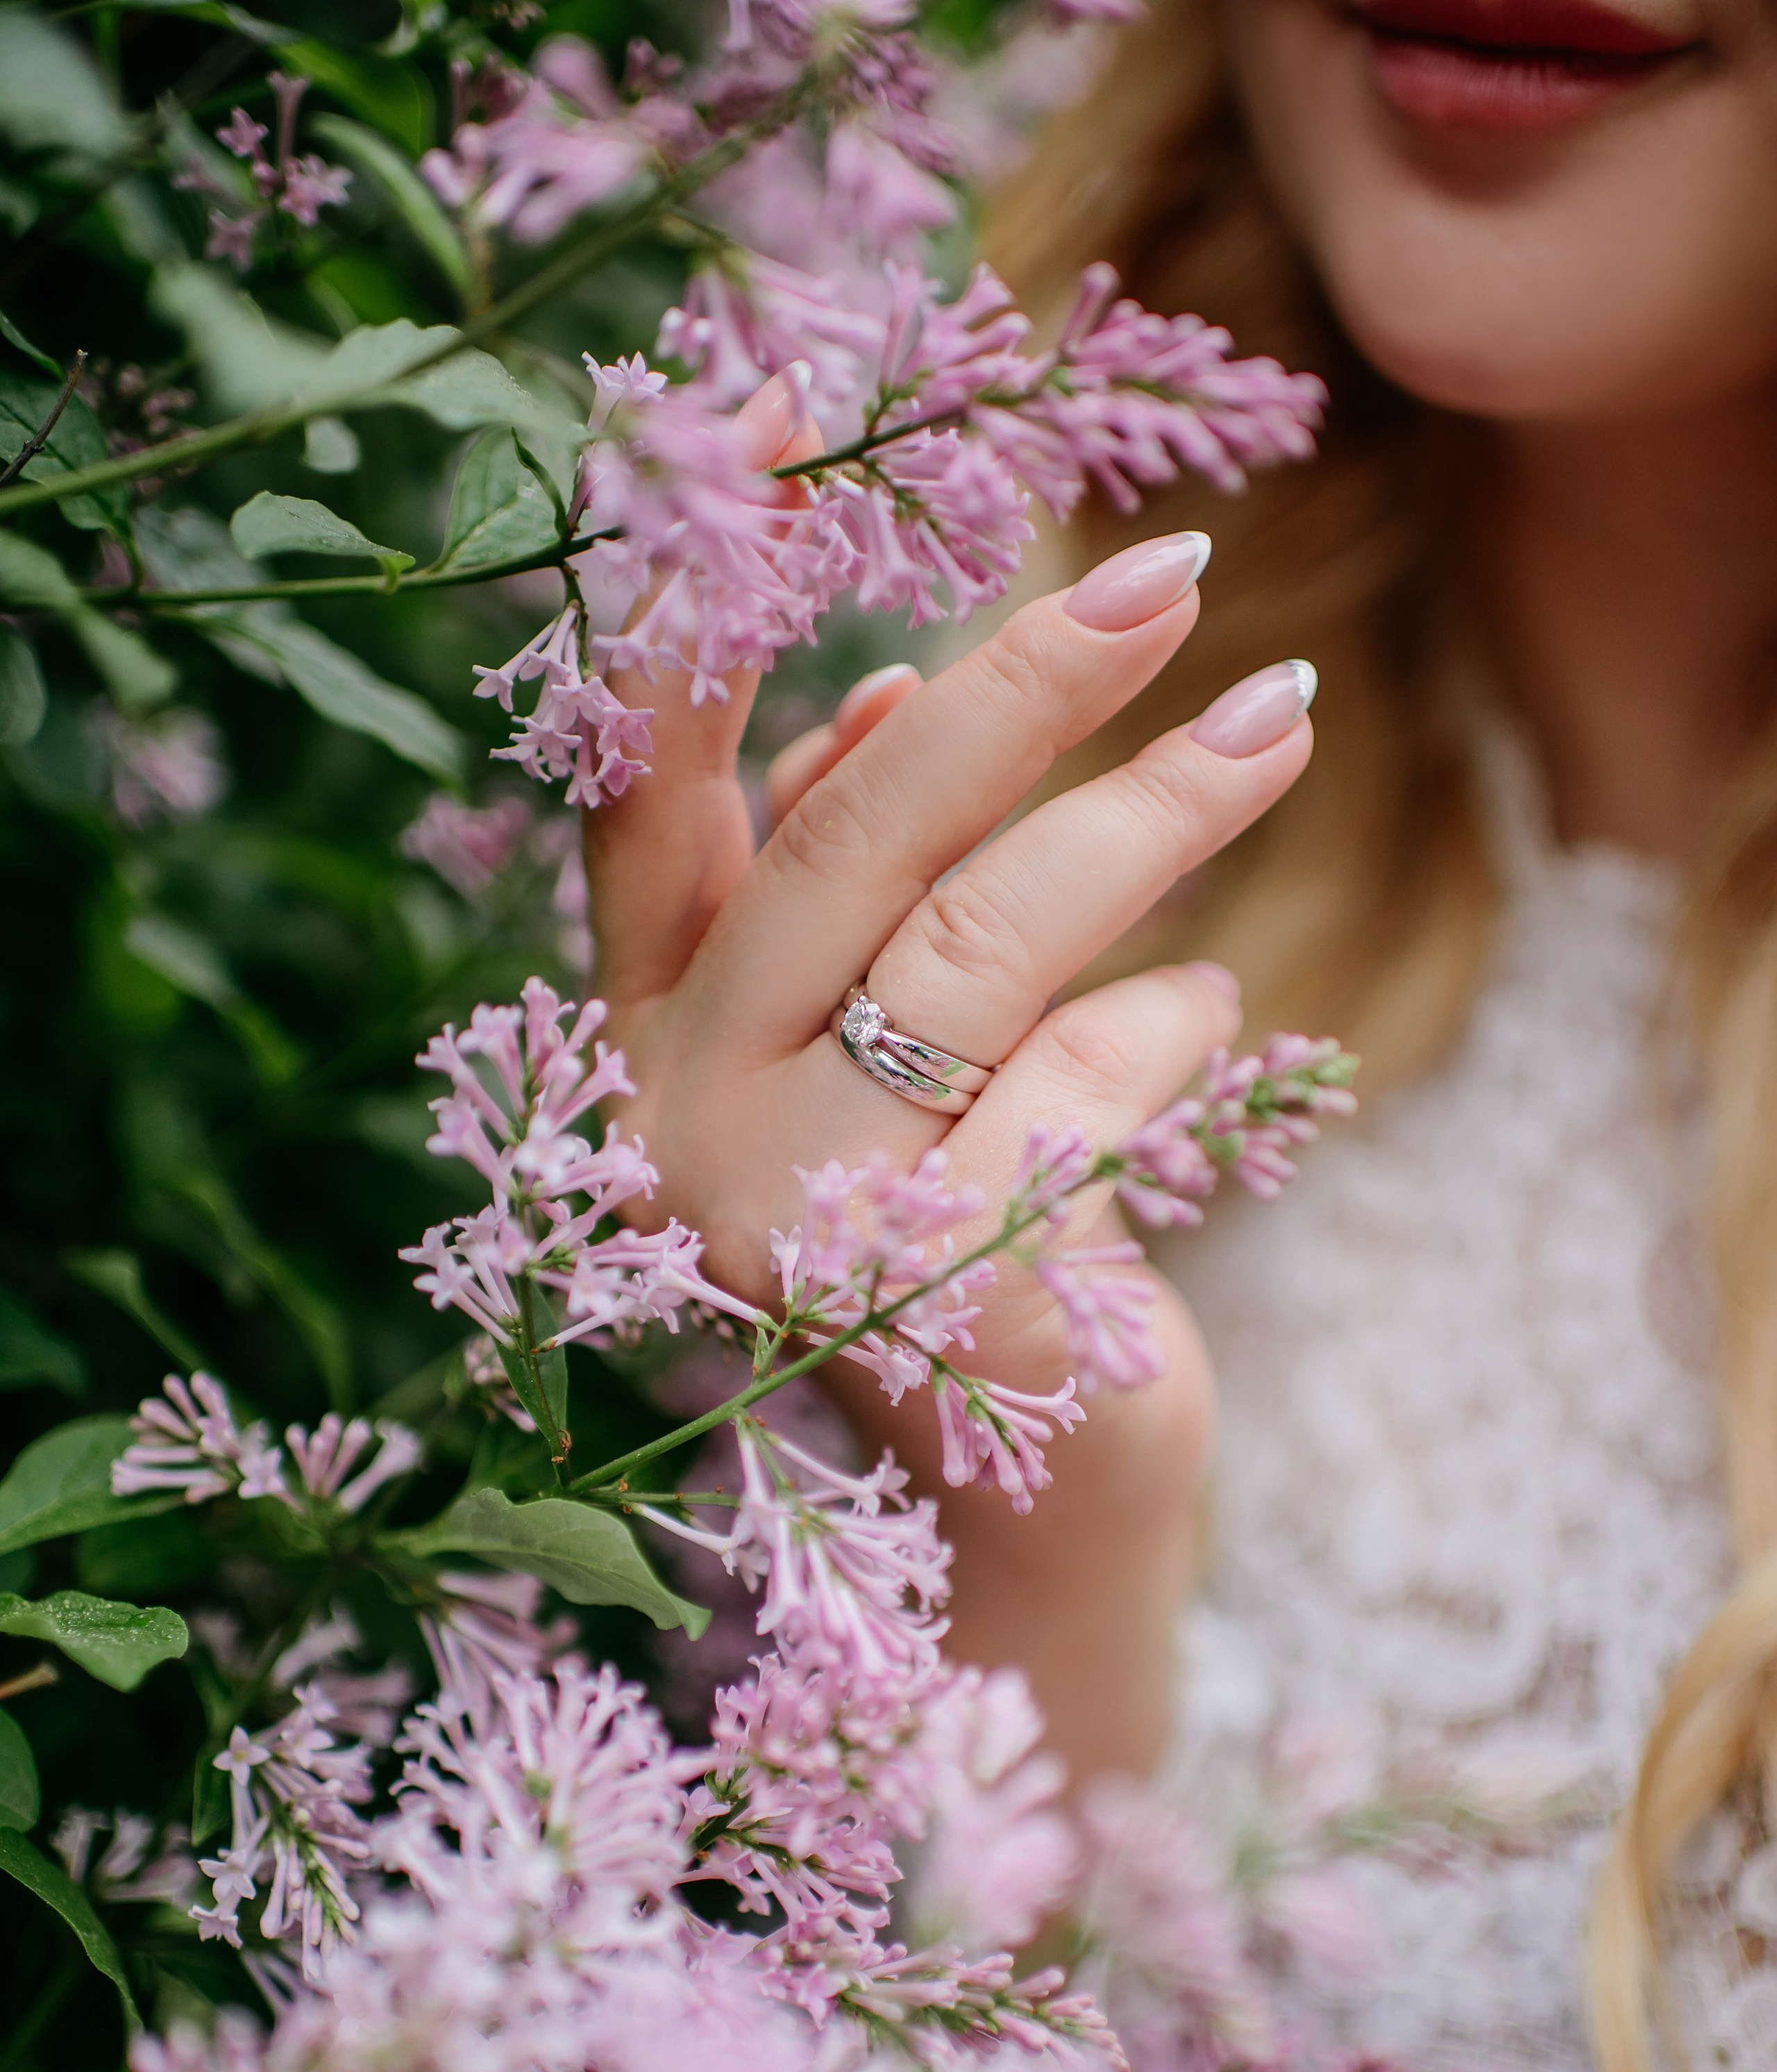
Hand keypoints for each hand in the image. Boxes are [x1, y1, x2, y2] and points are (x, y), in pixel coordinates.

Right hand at [585, 375, 1317, 1769]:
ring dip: (1151, 817)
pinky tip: (1198, 1034)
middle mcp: (675, 1120)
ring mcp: (785, 1220)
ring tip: (1277, 730)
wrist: (1012, 1521)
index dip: (693, 601)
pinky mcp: (922, 1297)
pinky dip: (1168, 1038)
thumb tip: (890, 701)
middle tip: (1175, 580)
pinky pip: (1084, 1088)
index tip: (758, 410)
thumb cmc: (957, 1239)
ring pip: (982, 945)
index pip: (640, 790)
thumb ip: (861, 895)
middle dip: (1023, 689)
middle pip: (848, 842)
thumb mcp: (892, 1053)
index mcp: (647, 1034)